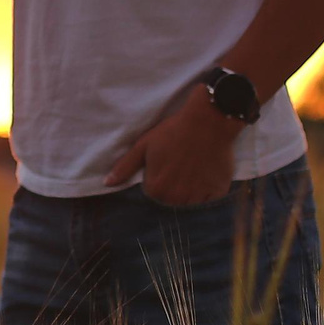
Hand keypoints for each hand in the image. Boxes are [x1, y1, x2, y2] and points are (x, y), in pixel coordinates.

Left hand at [106, 85, 238, 204]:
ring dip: (190, 191)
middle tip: (179, 166)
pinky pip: (209, 201)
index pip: (152, 194)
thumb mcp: (144, 145)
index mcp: (156, 188)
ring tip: (193, 168)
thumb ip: (125, 167)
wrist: (207, 122)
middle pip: (171, 201)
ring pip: (190, 203)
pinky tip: (206, 173)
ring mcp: (198, 197)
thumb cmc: (173, 132)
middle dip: (172, 187)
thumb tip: (107, 183)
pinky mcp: (216, 192)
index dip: (157, 178)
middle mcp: (176, 198)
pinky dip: (207, 191)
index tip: (164, 164)